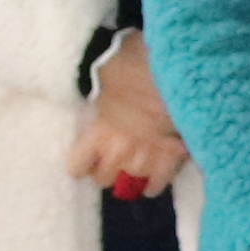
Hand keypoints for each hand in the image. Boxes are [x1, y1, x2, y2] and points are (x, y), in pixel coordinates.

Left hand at [65, 36, 187, 197]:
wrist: (172, 73)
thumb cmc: (134, 66)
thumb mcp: (107, 79)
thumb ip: (103, 99)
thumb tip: (104, 97)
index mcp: (98, 134)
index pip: (77, 167)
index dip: (82, 164)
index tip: (87, 159)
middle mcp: (116, 153)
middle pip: (103, 180)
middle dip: (107, 170)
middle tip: (114, 158)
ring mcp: (144, 160)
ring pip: (132, 184)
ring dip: (132, 176)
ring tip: (136, 168)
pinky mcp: (170, 160)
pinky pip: (158, 184)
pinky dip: (155, 183)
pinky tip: (154, 180)